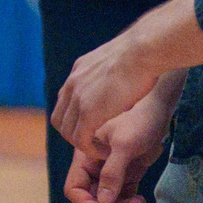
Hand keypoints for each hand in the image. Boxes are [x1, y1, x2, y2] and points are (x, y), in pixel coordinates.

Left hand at [51, 33, 158, 159]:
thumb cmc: (141, 54)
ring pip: (67, 132)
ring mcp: (78, 98)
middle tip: (95, 142)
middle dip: (74, 134)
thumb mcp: (116, 59)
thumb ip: (109, 71)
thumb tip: (118, 76)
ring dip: (83, 145)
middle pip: (60, 119)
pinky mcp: (88, 112)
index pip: (65, 101)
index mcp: (79, 70)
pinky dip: (90, 149)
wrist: (142, 52)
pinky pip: (80, 140)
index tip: (93, 127)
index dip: (75, 118)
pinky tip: (105, 150)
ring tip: (101, 149)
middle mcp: (73, 83)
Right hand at [65, 89, 174, 202]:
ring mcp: (111, 169)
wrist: (160, 108)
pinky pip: (123, 195)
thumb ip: (112, 173)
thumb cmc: (139, 119)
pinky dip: (129, 202)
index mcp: (85, 156)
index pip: (75, 188)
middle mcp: (95, 165)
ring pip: (108, 200)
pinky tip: (140, 200)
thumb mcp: (124, 144)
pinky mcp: (127, 172)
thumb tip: (104, 202)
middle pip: (92, 198)